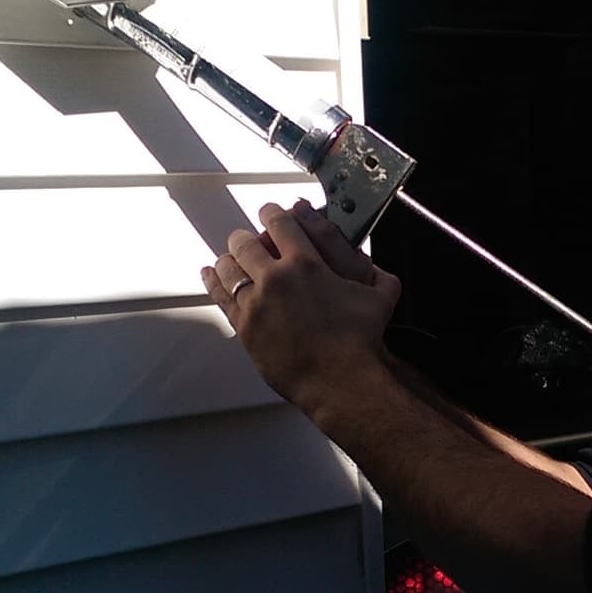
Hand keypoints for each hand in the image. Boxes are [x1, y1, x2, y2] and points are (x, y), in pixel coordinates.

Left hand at [201, 200, 401, 413]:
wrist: (341, 379)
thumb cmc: (360, 341)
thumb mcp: (381, 295)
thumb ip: (379, 275)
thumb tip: (380, 271)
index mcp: (306, 262)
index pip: (280, 223)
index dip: (272, 213)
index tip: (269, 212)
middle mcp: (275, 278)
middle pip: (246, 243)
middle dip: (246, 237)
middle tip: (248, 237)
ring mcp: (256, 303)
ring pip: (229, 268)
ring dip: (229, 258)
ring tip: (231, 256)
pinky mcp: (245, 327)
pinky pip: (221, 297)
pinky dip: (214, 282)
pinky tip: (211, 275)